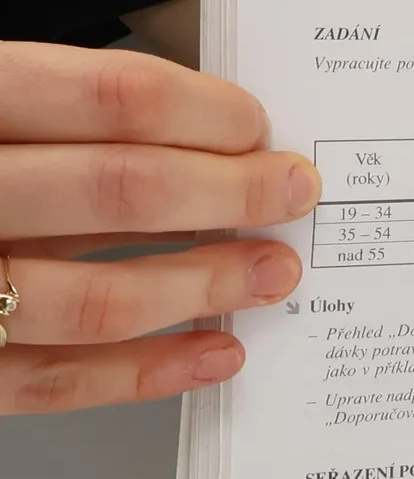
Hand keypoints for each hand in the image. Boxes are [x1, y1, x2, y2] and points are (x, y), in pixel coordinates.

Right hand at [0, 41, 318, 412]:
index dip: (204, 113)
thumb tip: (205, 132)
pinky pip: (54, 380)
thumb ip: (60, 112)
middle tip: (295, 194)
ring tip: (273, 273)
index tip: (259, 128)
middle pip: (118, 190)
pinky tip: (215, 354)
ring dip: (204, 285)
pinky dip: (148, 372)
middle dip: (231, 194)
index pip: (106, 98)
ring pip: (94, 296)